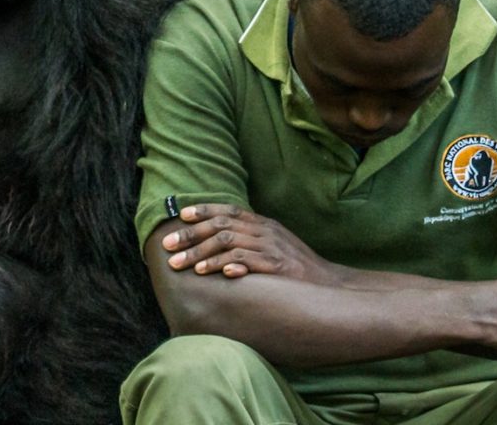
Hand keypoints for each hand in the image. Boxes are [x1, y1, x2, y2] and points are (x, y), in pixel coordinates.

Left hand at [160, 204, 337, 283]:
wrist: (330, 285)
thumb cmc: (297, 268)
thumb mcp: (275, 244)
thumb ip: (251, 238)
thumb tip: (219, 239)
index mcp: (263, 224)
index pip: (228, 210)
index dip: (203, 211)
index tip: (180, 216)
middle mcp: (265, 231)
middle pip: (221, 226)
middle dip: (190, 236)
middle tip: (167, 246)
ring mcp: (272, 248)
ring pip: (228, 244)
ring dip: (201, 254)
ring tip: (180, 265)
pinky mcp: (278, 267)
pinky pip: (248, 262)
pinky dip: (230, 265)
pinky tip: (216, 272)